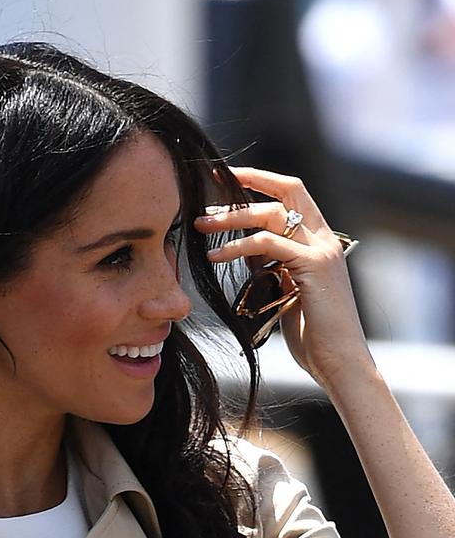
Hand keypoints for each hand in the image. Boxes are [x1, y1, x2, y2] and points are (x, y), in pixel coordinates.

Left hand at [193, 167, 373, 389]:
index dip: (258, 178)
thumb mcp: (283, 286)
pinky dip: (237, 246)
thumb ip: (269, 261)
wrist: (339, 362)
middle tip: (202, 197)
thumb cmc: (309, 330)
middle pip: (283, 192)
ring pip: (271, 215)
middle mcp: (325, 239)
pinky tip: (215, 256)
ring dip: (230, 217)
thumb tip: (241, 244)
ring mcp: (322, 251)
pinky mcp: (315, 267)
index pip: (290, 191)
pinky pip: (269, 244)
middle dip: (241, 188)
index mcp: (319, 239)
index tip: (223, 176)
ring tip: (199, 226)